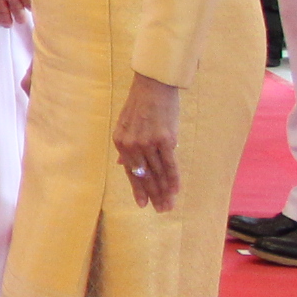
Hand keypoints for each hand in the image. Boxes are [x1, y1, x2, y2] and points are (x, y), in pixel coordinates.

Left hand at [111, 74, 182, 211]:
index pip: (131, 171)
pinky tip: (176, 190)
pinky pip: (170, 164)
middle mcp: (132, 145)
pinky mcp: (165, 140)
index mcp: (120, 142)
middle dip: (153, 195)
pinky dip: (173, 178)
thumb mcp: (125, 125)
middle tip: (161, 210)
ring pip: (158, 173)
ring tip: (169, 205)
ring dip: (165, 191)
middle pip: (144, 176)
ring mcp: (148, 143)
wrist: (153, 87)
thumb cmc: (141, 105)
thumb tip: (122, 165)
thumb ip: (125, 147)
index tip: (143, 204)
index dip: (138, 189)